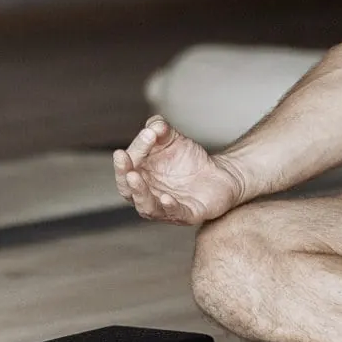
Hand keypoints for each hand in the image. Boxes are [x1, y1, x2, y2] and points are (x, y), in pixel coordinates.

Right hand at [115, 116, 247, 225]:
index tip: (148, 133)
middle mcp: (149, 195)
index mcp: (140, 177)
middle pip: (128, 190)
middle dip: (123, 174)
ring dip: (139, 193)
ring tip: (133, 177)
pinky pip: (175, 214)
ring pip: (147, 207)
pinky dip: (169, 207)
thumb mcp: (172, 138)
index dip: (135, 149)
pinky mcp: (188, 214)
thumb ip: (160, 128)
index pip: (129, 165)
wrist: (220, 174)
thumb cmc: (189, 160)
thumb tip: (154, 126)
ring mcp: (167, 208)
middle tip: (122, 157)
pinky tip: (166, 198)